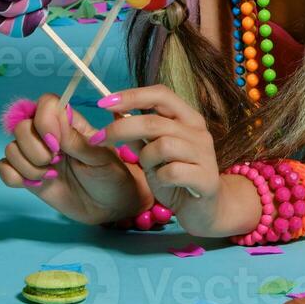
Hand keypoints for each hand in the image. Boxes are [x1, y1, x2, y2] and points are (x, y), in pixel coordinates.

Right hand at [0, 92, 149, 225]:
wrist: (108, 207)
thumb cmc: (111, 176)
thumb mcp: (101, 158)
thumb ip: (77, 142)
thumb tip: (55, 126)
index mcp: (70, 123)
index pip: (46, 104)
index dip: (45, 121)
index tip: (58, 145)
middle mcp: (48, 135)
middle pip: (21, 126)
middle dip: (35, 148)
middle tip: (56, 163)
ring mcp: (36, 155)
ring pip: (10, 148)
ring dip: (28, 165)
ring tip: (51, 176)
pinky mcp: (27, 175)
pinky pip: (4, 168)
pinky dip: (14, 177)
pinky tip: (37, 184)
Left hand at [96, 85, 231, 236]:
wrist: (206, 210)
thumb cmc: (177, 178)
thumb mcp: (153, 154)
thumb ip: (138, 134)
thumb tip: (114, 112)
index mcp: (188, 119)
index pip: (161, 94)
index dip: (132, 95)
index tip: (103, 102)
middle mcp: (199, 132)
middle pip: (154, 121)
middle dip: (120, 129)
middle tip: (98, 139)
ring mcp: (205, 154)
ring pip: (163, 145)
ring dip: (146, 158)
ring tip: (150, 169)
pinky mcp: (206, 179)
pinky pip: (172, 172)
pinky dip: (160, 178)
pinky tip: (164, 184)